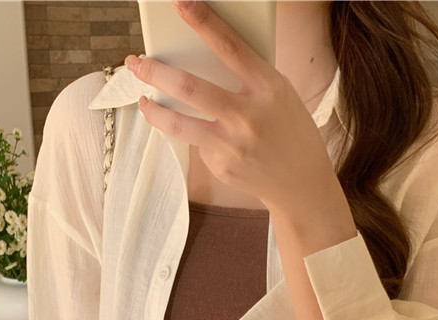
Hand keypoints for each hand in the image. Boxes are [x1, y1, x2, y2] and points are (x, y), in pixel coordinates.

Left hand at [126, 0, 334, 212]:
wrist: (302, 183)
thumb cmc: (289, 129)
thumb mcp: (279, 94)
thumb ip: (247, 76)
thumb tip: (201, 59)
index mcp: (268, 88)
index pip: (230, 47)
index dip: (203, 22)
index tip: (181, 4)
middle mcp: (248, 116)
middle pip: (189, 87)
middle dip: (155, 72)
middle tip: (135, 62)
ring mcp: (232, 145)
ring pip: (179, 124)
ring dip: (153, 111)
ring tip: (143, 100)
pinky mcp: (221, 166)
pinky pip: (198, 144)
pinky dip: (196, 135)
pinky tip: (207, 136)